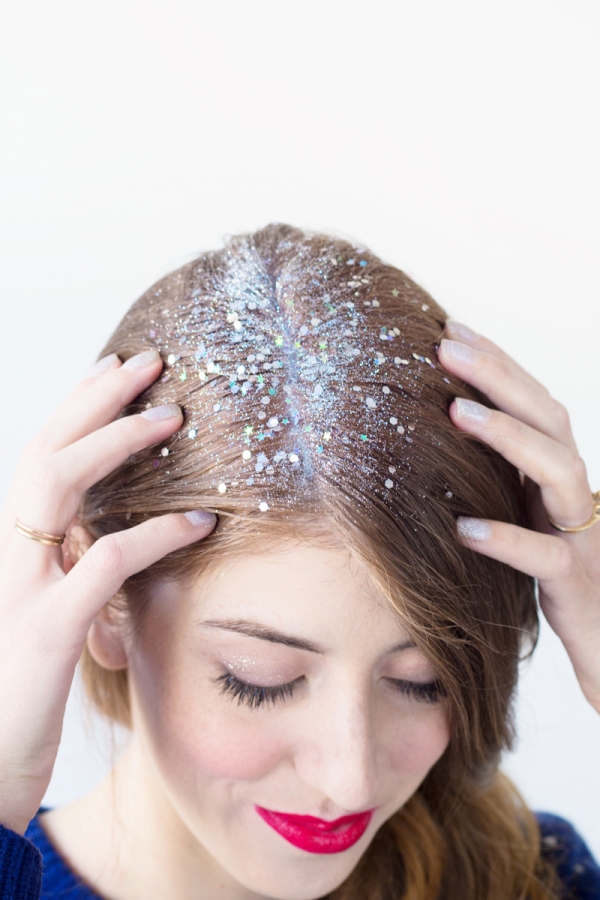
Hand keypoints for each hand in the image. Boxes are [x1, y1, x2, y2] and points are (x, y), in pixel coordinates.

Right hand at [0, 350, 215, 834]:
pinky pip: (101, 566)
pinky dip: (152, 536)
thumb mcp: (47, 618)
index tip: (115, 368)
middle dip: (95, 398)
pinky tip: (200, 524)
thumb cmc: (18, 696)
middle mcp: (7, 557)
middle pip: (45, 452)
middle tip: (149, 361)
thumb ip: (69, 570)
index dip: (76, 407)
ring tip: (173, 416)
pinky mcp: (43, 635)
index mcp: (11, 549)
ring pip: (58, 487)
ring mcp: (20, 591)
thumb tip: (109, 534)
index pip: (39, 456)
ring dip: (115, 443)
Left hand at [438, 321, 599, 713]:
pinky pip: (546, 556)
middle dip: (499, 377)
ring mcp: (580, 536)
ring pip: (558, 473)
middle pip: (548, 420)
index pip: (534, 404)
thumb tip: (430, 439)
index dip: (498, 364)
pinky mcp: (575, 583)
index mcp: (557, 475)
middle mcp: (573, 494)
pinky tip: (463, 529)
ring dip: (508, 436)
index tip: (450, 331)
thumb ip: (494, 480)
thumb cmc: (551, 579)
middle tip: (446, 346)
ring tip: (454, 412)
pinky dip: (507, 539)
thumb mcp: (520, 518)